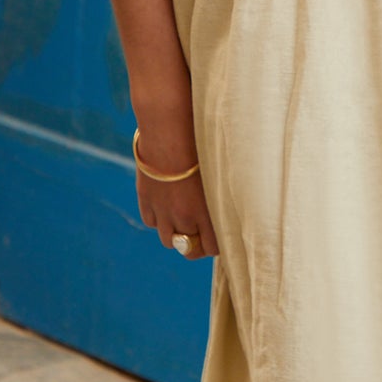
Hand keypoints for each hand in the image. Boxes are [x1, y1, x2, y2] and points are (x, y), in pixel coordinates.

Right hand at [135, 128, 219, 259]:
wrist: (171, 131)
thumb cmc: (205, 147)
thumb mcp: (223, 173)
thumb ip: (227, 197)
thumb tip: (234, 211)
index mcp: (208, 213)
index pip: (212, 247)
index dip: (216, 245)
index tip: (219, 238)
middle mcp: (185, 217)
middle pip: (189, 249)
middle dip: (196, 246)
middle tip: (200, 236)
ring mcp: (163, 210)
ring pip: (169, 240)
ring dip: (176, 234)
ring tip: (183, 221)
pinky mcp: (146, 200)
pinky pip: (151, 222)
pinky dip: (158, 218)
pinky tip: (166, 206)